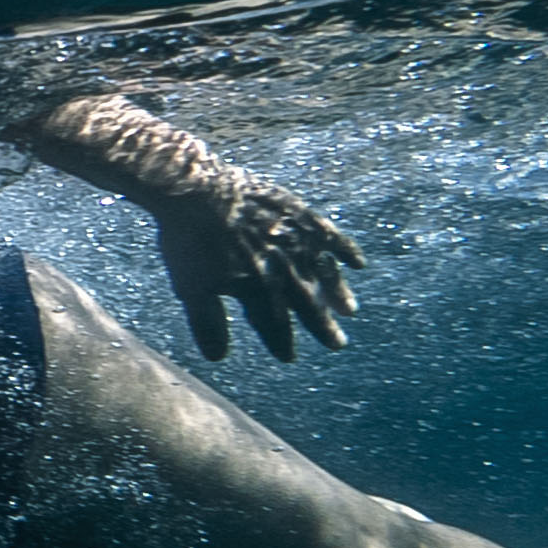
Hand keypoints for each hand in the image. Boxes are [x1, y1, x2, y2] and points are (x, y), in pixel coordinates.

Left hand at [151, 181, 364, 361]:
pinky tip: (358, 263)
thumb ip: (208, 322)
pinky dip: (346, 249)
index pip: (275, 325)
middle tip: (337, 343)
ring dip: (337, 292)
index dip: (282, 342)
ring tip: (348, 308)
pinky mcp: (299, 213)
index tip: (287, 356)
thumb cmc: (189, 240)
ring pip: (324, 273)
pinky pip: (330, 235)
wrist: (195, 189)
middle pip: (308, 304)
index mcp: (257, 289)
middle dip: (322, 326)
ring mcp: (294, 240)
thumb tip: (218, 358)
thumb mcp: (192, 287)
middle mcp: (282, 268)